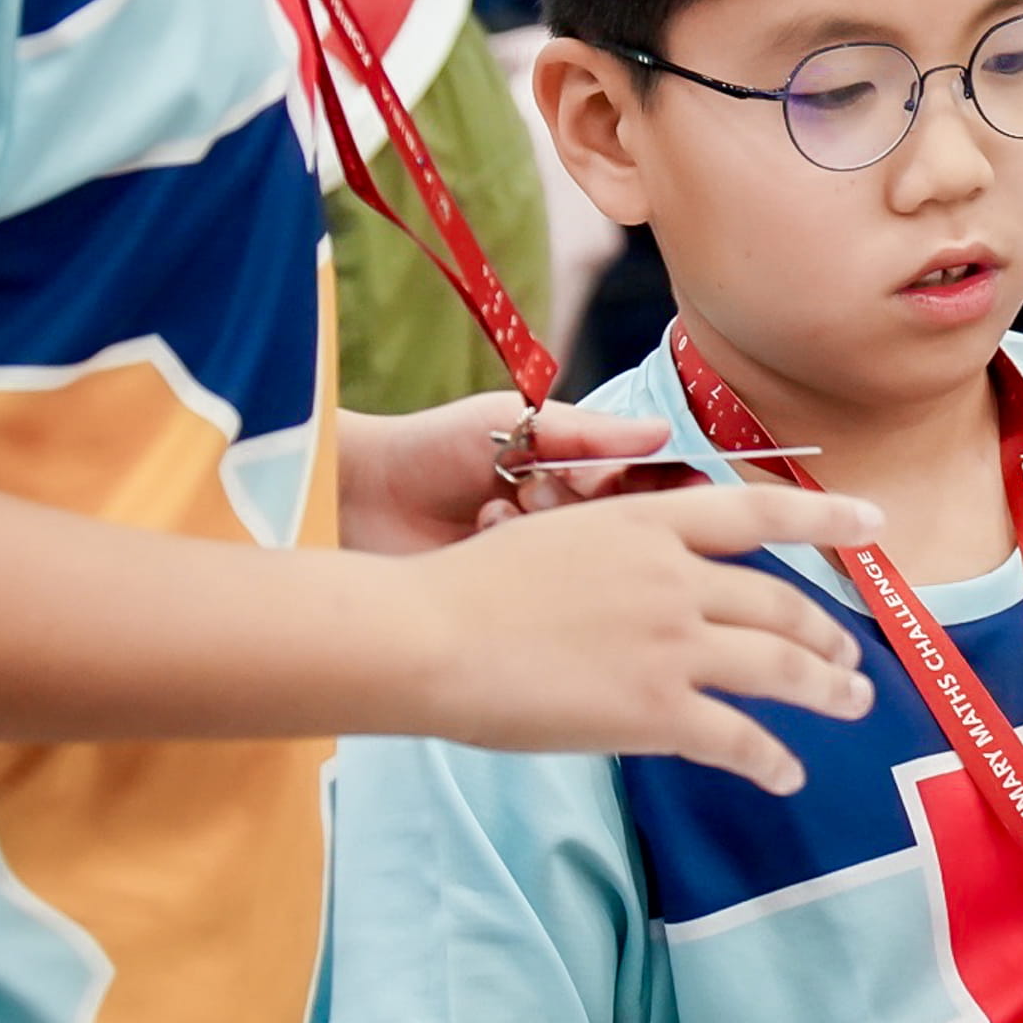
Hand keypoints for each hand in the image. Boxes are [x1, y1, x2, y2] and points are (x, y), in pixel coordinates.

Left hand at [330, 394, 687, 552]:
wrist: (359, 494)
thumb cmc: (432, 448)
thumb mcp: (514, 424)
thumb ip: (588, 432)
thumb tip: (663, 432)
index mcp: (579, 476)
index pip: (651, 486)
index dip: (661, 486)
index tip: (656, 483)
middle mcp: (570, 525)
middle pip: (629, 526)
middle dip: (590, 500)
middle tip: (540, 483)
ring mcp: (544, 566)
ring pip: (591, 557)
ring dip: (550, 522)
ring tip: (502, 501)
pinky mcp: (515, 598)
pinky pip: (549, 587)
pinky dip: (517, 546)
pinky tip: (482, 527)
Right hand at [381, 480, 887, 780]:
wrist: (428, 637)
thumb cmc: (465, 593)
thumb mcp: (554, 539)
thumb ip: (618, 559)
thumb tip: (651, 587)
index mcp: (645, 526)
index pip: (756, 512)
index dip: (824, 517)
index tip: (874, 521)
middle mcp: (673, 577)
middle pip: (780, 603)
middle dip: (825, 631)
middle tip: (849, 655)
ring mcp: (671, 644)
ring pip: (781, 667)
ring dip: (826, 688)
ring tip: (852, 704)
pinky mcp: (657, 710)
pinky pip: (740, 739)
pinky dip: (772, 760)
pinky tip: (786, 774)